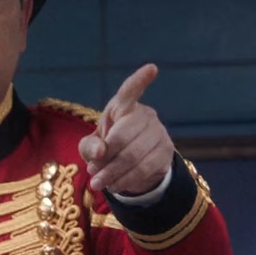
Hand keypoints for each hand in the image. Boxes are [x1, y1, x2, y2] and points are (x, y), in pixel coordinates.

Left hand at [76, 64, 171, 196]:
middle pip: (123, 136)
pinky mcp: (166, 152)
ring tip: (98, 183)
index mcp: (123, 107)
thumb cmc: (107, 148)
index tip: (152, 68)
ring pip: (134, 155)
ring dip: (113, 174)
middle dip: (105, 159)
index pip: (130, 91)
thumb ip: (89, 147)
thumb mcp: (91, 147)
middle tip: (92, 173)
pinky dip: (126, 180)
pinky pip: (144, 169)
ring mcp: (159, 132)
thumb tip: (101, 152)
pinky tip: (115, 185)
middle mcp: (145, 115)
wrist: (130, 166)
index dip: (140, 81)